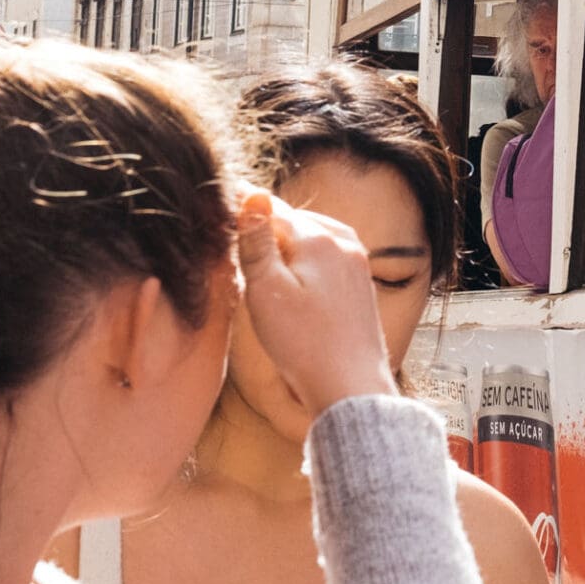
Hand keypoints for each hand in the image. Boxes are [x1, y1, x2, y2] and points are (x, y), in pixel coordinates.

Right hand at [236, 191, 396, 413]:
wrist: (351, 387)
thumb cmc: (304, 345)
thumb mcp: (267, 291)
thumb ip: (258, 243)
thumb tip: (254, 195)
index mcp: (319, 239)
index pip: (272, 210)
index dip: (243, 206)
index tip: (221, 196)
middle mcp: (344, 242)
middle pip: (295, 221)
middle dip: (267, 224)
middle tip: (235, 224)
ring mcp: (358, 263)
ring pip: (314, 238)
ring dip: (288, 241)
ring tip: (261, 249)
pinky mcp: (363, 285)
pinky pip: (328, 257)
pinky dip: (306, 258)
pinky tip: (295, 277)